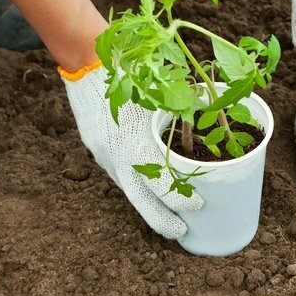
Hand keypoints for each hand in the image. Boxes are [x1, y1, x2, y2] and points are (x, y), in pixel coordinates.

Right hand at [60, 62, 203, 238]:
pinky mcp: (96, 149)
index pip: (161, 182)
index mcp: (137, 141)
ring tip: (168, 215)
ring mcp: (103, 154)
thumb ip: (182, 110)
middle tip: (182, 232)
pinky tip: (147, 188)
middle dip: (162, 221)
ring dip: (148, 204)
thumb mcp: (159, 93)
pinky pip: (118, 174)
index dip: (180, 199)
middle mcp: (117, 155)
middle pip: (141, 200)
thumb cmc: (131, 74)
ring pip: (128, 189)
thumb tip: (209, 118)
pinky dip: (135, 184)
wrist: (87, 63)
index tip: (198, 206)